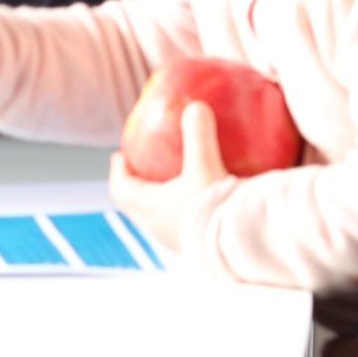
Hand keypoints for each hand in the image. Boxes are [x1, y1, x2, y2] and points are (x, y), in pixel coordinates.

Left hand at [106, 98, 231, 256]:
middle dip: (136, 187)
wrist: (240, 246)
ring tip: (172, 186)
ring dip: (159, 203)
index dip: (118, 173)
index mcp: (150, 208)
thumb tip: (195, 106)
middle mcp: (159, 228)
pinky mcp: (201, 249)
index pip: (121, 190)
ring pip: (158, 220)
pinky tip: (204, 204)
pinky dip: (184, 214)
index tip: (118, 157)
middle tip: (142, 170)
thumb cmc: (213, 208)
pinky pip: (183, 229)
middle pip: (136, 207)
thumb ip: (198, 133)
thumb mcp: (204, 164)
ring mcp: (180, 242)